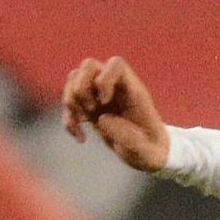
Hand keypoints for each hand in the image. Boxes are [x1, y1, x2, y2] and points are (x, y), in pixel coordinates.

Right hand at [61, 55, 170, 172]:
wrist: (146, 155)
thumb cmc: (151, 151)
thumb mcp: (147, 153)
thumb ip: (130, 138)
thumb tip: (102, 118)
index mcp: (133, 91)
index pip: (116, 64)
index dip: (105, 78)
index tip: (104, 102)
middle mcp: (115, 87)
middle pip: (88, 66)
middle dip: (82, 89)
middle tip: (91, 112)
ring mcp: (100, 95)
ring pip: (74, 78)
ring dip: (71, 101)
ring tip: (84, 122)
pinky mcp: (89, 107)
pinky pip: (69, 100)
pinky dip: (68, 119)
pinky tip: (80, 138)